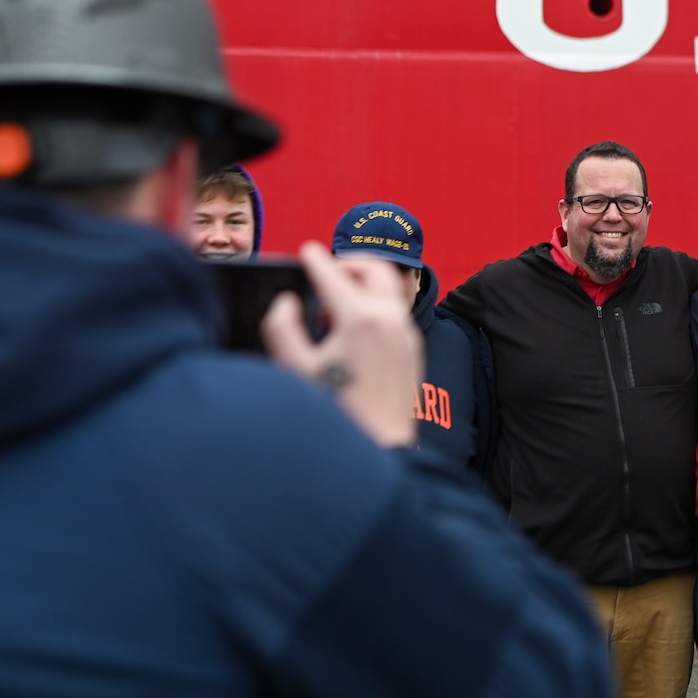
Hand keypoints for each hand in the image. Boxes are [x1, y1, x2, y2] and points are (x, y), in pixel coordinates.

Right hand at [264, 242, 422, 448]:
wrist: (380, 446)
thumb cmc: (337, 412)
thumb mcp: (296, 370)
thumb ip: (283, 328)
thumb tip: (287, 302)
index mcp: (360, 320)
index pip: (335, 275)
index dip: (317, 260)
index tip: (308, 252)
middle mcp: (390, 320)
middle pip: (376, 269)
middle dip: (351, 261)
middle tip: (330, 267)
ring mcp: (406, 334)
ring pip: (390, 290)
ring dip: (365, 283)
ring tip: (338, 299)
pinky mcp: (414, 350)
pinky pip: (397, 312)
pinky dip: (377, 304)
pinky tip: (355, 326)